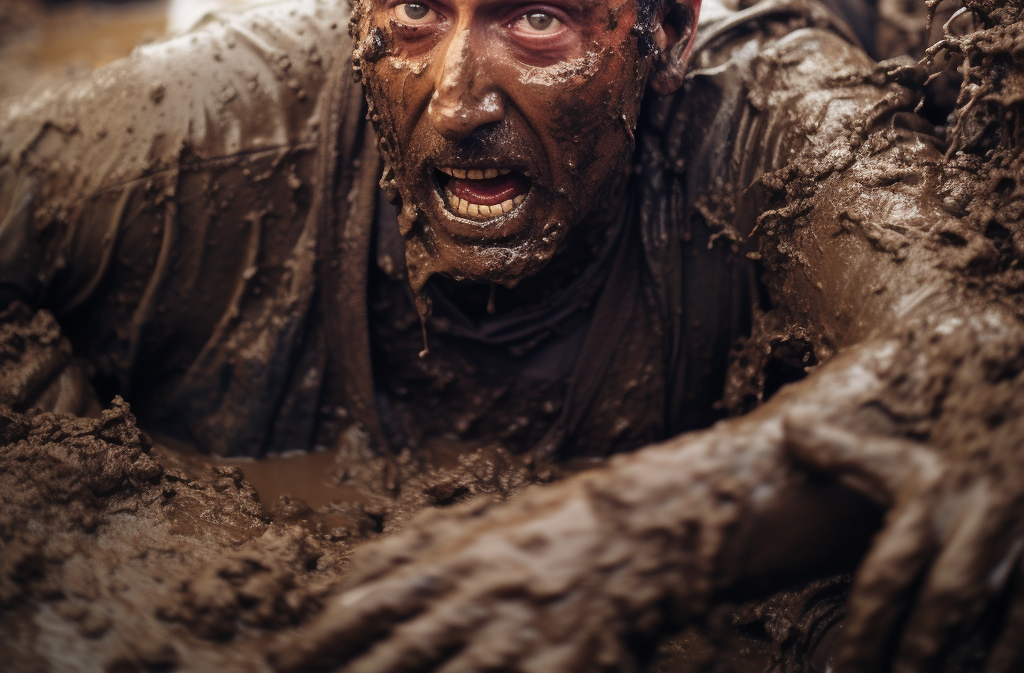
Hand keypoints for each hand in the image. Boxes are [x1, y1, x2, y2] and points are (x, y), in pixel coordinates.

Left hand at [269, 474, 680, 672]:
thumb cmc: (544, 530)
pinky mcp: (555, 671)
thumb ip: (409, 557)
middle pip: (392, 662)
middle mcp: (475, 603)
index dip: (318, 646)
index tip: (287, 667)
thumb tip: (345, 591)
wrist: (630, 534)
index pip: (365, 611)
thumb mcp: (471, 528)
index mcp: (451, 563)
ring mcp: (515, 644)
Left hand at [786, 416, 1023, 672]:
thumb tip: (788, 427)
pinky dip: (1007, 655)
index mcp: (927, 494)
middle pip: (939, 605)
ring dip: (959, 662)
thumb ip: (839, 449)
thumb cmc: (951, 452)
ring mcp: (1018, 543)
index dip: (867, 628)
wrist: (1017, 420)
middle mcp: (973, 521)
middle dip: (913, 657)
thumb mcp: (897, 450)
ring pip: (990, 619)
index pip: (890, 573)